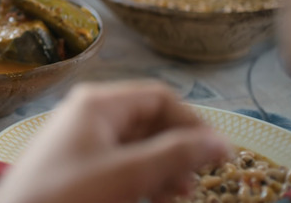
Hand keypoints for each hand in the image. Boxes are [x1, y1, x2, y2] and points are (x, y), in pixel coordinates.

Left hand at [0, 81, 229, 202]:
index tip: (216, 156)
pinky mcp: (74, 164)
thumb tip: (221, 142)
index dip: (192, 123)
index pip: (159, 97)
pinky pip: (117, 162)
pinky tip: (151, 197)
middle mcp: (88, 113)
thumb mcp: (129, 174)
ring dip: (161, 167)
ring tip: (175, 195)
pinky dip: (140, 177)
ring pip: (135, 145)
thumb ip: (176, 155)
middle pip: (148, 120)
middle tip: (193, 184)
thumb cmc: (68, 195)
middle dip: (176, 150)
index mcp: (98, 103)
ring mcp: (79, 139)